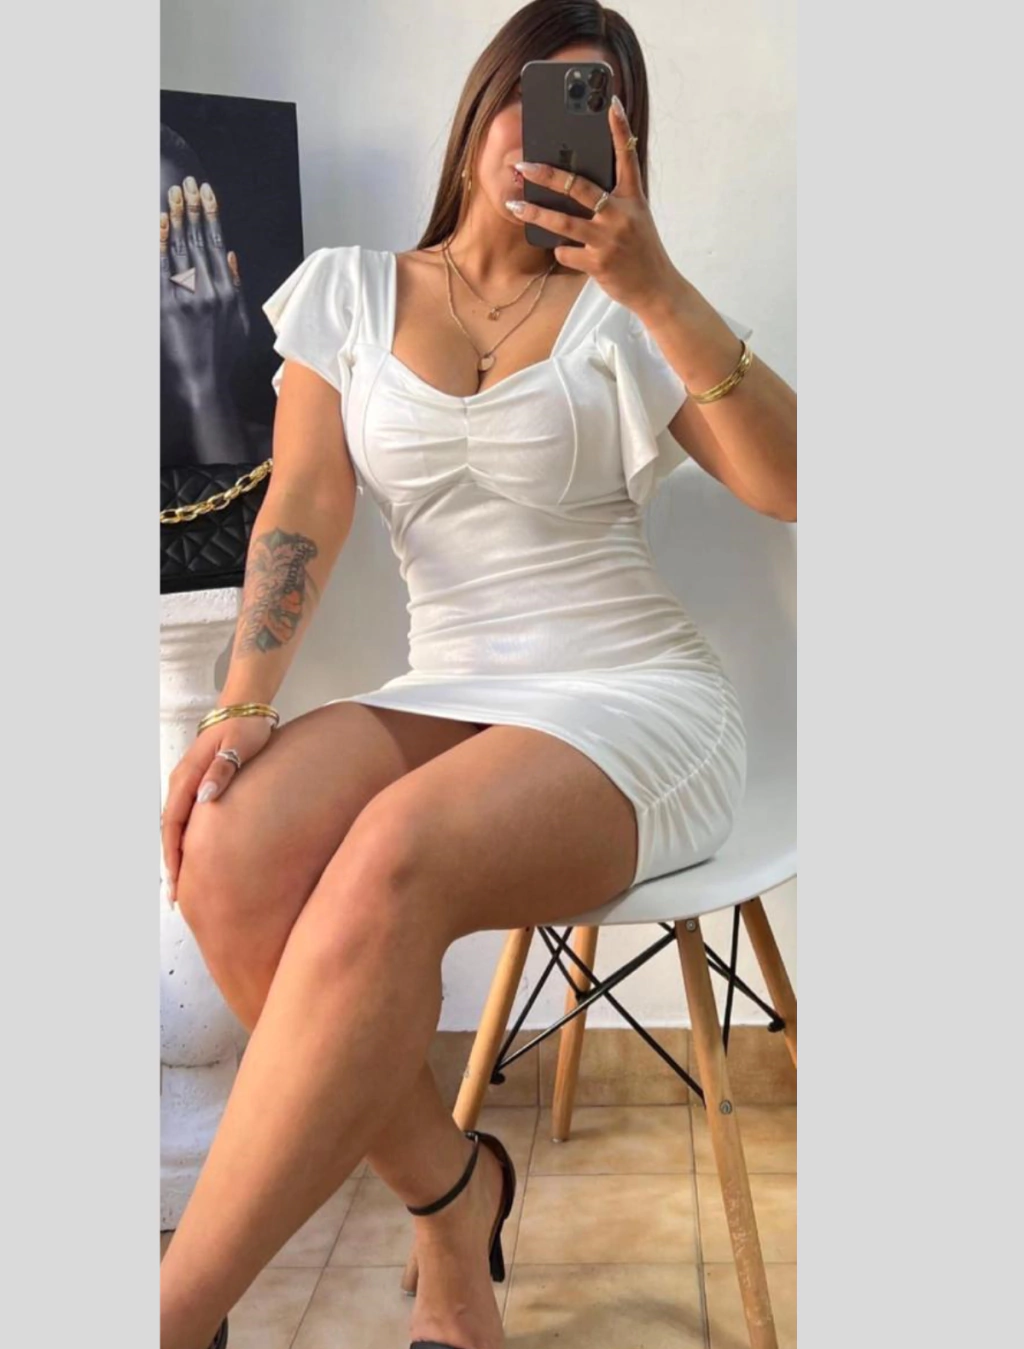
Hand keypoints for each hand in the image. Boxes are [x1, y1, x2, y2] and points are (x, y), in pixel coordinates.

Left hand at [160, 175, 250, 395]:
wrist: (205, 382)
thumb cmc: (223, 354)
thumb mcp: (239, 321)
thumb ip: (236, 286)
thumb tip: (231, 255)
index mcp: (228, 292)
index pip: (219, 244)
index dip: (212, 215)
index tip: (207, 193)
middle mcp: (210, 290)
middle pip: (200, 240)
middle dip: (193, 208)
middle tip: (187, 183)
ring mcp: (189, 297)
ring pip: (183, 249)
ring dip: (178, 218)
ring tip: (174, 194)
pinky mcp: (168, 306)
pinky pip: (164, 268)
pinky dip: (163, 244)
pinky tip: (162, 224)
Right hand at [160, 715, 274, 904]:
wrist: (245, 709)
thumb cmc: (244, 727)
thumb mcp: (238, 746)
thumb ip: (223, 769)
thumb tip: (206, 797)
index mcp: (187, 776)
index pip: (173, 824)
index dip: (172, 854)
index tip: (176, 881)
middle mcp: (182, 782)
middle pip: (170, 830)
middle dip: (172, 863)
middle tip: (176, 896)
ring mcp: (188, 783)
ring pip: (176, 826)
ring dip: (177, 853)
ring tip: (182, 883)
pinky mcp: (198, 784)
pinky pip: (186, 818)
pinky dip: (185, 839)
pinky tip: (194, 855)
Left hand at [507, 94, 683, 319]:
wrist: (656, 289)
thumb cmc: (641, 251)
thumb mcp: (636, 219)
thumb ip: (613, 202)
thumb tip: (574, 188)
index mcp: (633, 199)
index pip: (627, 157)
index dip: (619, 129)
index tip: (610, 103)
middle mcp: (621, 215)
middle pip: (579, 187)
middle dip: (548, 175)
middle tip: (524, 166)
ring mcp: (609, 239)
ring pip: (563, 222)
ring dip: (535, 212)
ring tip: (514, 205)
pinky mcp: (598, 263)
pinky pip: (566, 251)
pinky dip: (561, 250)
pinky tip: (567, 252)